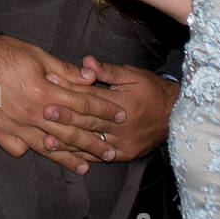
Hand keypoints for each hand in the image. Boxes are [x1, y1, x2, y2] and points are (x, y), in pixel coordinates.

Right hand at [0, 34, 126, 173]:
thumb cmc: (1, 52)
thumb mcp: (36, 55)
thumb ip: (65, 70)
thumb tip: (91, 77)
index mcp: (44, 92)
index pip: (83, 105)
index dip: (104, 110)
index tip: (121, 115)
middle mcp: (32, 114)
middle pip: (70, 132)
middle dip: (94, 142)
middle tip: (111, 152)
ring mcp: (14, 126)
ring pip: (48, 147)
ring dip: (70, 157)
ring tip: (86, 167)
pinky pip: (20, 149)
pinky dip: (33, 151)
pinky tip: (44, 153)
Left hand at [42, 56, 178, 161]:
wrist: (177, 116)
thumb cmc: (152, 91)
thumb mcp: (132, 75)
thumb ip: (107, 71)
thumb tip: (86, 62)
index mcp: (122, 103)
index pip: (90, 96)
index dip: (69, 89)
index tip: (50, 82)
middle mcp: (121, 126)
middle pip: (87, 120)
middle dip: (63, 116)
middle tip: (42, 111)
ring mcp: (123, 143)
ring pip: (90, 142)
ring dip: (68, 141)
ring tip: (45, 139)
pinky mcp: (124, 154)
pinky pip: (99, 156)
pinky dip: (81, 155)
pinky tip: (65, 155)